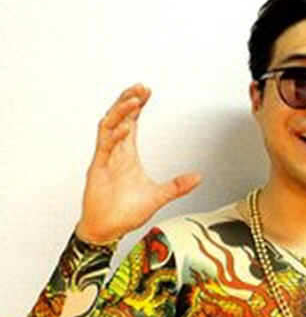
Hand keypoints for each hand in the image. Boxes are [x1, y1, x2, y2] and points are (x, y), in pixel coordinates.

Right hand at [76, 84, 200, 243]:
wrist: (108, 229)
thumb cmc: (125, 212)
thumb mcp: (158, 196)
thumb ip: (177, 186)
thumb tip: (198, 177)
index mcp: (127, 155)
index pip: (131, 123)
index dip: (137, 107)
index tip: (147, 92)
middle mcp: (114, 153)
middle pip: (118, 118)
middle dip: (128, 100)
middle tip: (140, 87)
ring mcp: (104, 159)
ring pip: (108, 127)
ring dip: (120, 112)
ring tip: (134, 100)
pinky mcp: (96, 169)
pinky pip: (104, 147)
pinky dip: (114, 136)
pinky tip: (125, 129)